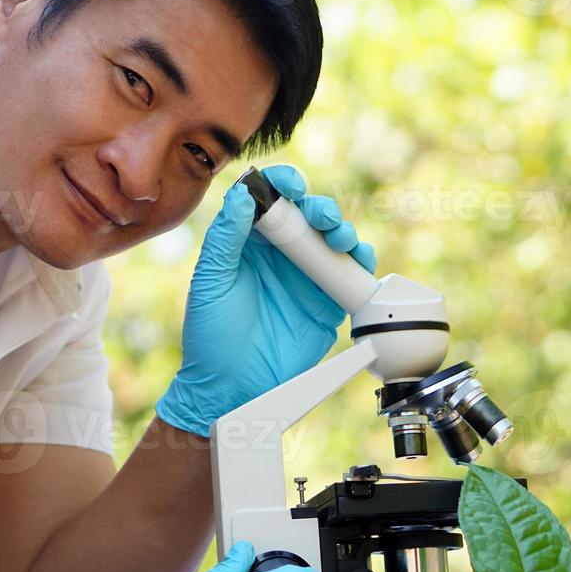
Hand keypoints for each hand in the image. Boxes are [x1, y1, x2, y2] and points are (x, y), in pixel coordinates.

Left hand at [155, 165, 376, 436]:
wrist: (230, 387)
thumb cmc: (210, 336)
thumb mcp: (211, 282)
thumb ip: (225, 238)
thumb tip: (242, 195)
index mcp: (247, 242)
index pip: (267, 200)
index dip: (282, 184)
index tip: (292, 184)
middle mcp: (279, 254)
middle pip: (307, 215)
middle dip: (319, 206)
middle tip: (320, 216)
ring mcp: (305, 276)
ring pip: (332, 239)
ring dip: (341, 229)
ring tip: (338, 236)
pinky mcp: (327, 302)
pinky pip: (350, 274)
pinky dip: (360, 261)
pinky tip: (358, 258)